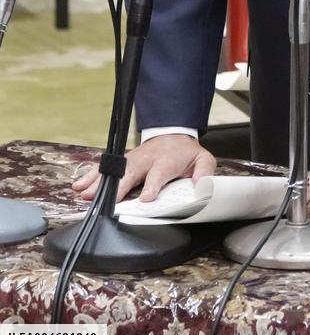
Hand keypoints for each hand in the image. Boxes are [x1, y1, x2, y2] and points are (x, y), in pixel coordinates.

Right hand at [72, 135, 215, 202]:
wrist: (173, 134)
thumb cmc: (185, 153)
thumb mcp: (202, 159)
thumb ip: (205, 171)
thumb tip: (201, 185)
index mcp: (166, 161)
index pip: (158, 173)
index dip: (152, 185)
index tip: (146, 198)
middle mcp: (146, 160)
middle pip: (131, 173)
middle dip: (119, 186)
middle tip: (107, 200)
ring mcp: (133, 160)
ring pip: (115, 170)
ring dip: (100, 182)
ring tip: (86, 194)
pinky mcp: (123, 162)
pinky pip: (106, 169)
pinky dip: (92, 176)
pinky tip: (80, 185)